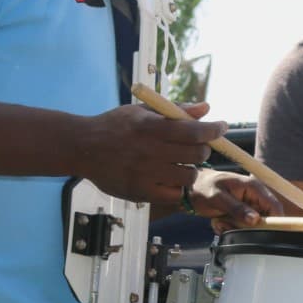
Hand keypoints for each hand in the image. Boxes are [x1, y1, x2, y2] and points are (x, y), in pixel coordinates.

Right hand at [74, 101, 224, 205]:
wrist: (81, 147)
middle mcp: (150, 150)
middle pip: (196, 154)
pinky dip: (177, 187)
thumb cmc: (114, 126)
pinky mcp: (140, 191)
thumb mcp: (142, 111)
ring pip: (189, 175)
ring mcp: (146, 173)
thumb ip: (176, 110)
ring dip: (191, 169)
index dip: (213, 130)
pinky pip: (174, 194)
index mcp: (152, 127)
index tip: (221, 127)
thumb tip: (206, 108)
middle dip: (203, 149)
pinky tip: (170, 178)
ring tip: (181, 163)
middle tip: (197, 147)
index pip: (195, 130)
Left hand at [189, 170, 281, 230]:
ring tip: (221, 222)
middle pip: (264, 220)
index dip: (275, 221)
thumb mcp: (217, 197)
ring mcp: (249, 206)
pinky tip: (220, 222)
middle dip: (247, 228)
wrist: (192, 187)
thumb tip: (255, 220)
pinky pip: (243, 227)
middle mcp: (254, 196)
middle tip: (228, 224)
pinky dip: (231, 229)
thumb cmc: (203, 186)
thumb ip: (237, 208)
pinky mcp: (242, 214)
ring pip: (252, 226)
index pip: (274, 206)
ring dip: (236, 228)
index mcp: (253, 187)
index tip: (264, 234)